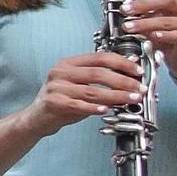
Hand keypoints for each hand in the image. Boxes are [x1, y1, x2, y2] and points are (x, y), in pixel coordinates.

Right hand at [26, 51, 144, 133]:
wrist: (37, 118)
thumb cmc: (61, 101)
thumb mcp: (80, 85)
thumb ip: (101, 77)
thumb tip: (128, 66)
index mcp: (68, 64)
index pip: (99, 58)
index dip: (121, 63)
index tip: (137, 70)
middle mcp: (60, 73)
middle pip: (97, 73)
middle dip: (122, 81)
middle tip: (138, 88)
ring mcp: (56, 88)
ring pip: (91, 91)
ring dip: (115, 96)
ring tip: (131, 99)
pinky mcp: (53, 103)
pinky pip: (78, 105)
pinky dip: (94, 108)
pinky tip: (107, 110)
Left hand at [119, 0, 176, 75]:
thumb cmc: (166, 39)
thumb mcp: (150, 24)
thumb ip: (139, 15)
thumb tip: (120, 8)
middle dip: (143, 3)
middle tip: (124, 9)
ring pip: (168, 20)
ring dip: (145, 23)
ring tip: (128, 27)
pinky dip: (163, 36)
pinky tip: (152, 36)